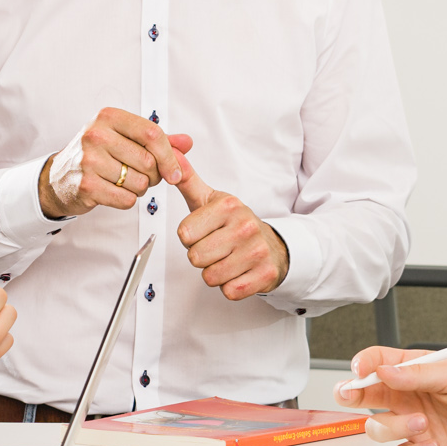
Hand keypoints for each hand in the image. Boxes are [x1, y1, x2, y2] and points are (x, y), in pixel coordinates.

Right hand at [39, 107, 185, 217]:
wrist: (59, 178)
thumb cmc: (96, 155)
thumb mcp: (124, 138)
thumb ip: (157, 140)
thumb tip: (187, 143)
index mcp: (108, 117)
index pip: (152, 134)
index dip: (170, 156)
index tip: (175, 172)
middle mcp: (96, 135)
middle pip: (149, 162)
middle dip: (153, 175)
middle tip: (141, 175)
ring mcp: (89, 161)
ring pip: (140, 183)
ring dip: (140, 189)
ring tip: (123, 182)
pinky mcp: (87, 186)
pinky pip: (127, 200)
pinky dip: (127, 200)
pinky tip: (114, 192)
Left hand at [171, 144, 288, 300]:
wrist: (273, 245)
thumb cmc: (234, 224)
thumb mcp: (210, 199)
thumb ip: (188, 179)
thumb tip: (172, 153)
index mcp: (228, 206)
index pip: (184, 234)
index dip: (190, 237)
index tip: (205, 232)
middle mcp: (245, 226)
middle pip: (195, 258)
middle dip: (202, 257)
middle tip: (217, 247)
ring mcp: (257, 251)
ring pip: (211, 277)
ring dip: (215, 273)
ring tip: (228, 259)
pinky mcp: (265, 274)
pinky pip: (230, 292)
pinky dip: (231, 286)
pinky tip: (239, 272)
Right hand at [334, 348, 446, 445]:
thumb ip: (418, 373)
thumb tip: (385, 371)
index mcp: (416, 370)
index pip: (377, 362)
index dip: (363, 365)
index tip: (359, 370)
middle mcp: (409, 396)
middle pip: (365, 393)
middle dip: (352, 392)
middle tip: (351, 393)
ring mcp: (413, 423)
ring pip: (377, 425)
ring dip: (393, 424)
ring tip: (421, 422)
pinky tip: (429, 439)